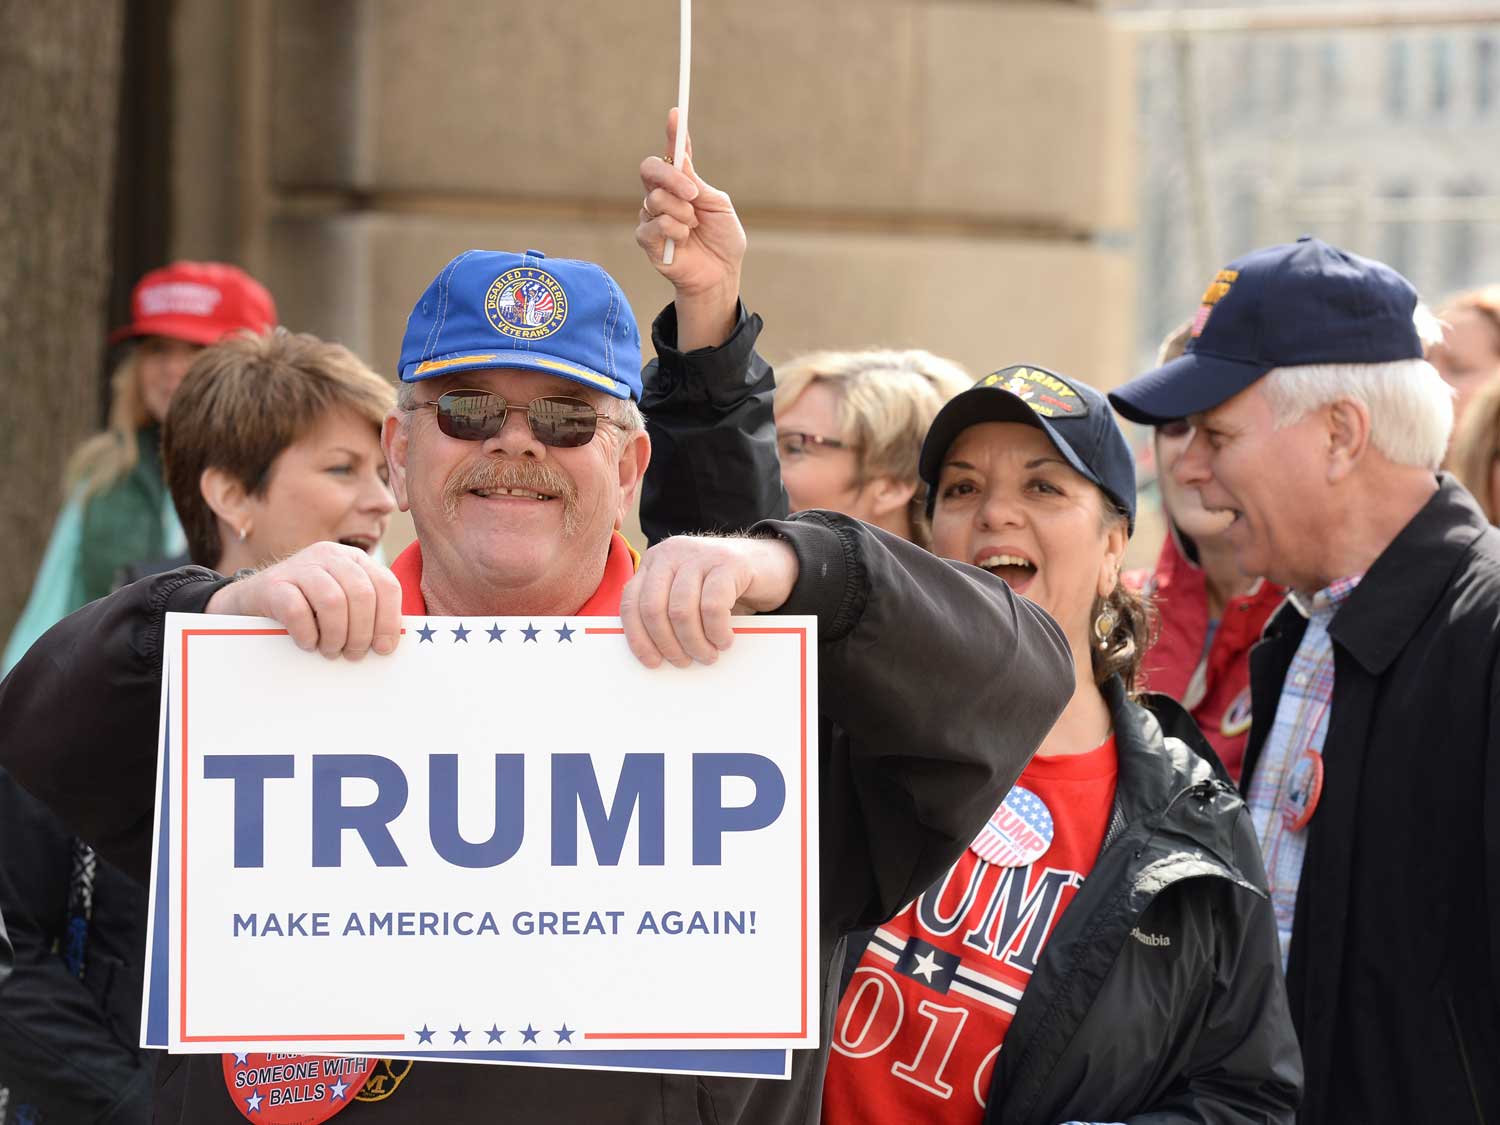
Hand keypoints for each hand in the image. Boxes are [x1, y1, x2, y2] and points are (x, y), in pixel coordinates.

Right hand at [204, 542, 403, 659]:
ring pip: (332, 600)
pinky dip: (307, 633)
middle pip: (361, 593)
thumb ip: (366, 612)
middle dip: (362, 631)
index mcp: (353, 559)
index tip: (383, 648)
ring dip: (336, 634)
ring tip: (331, 650)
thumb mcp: (341, 603)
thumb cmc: (306, 608)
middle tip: (353, 654)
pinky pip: (297, 610)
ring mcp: (299, 566)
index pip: (386, 585)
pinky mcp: (272, 584)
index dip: (389, 620)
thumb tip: (389, 644)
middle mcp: (329, 556)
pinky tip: (308, 643)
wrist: (250, 601)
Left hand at [620, 536, 798, 667]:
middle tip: (683, 661)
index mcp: (655, 561)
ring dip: (693, 642)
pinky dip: (716, 631)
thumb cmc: (724, 588)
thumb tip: (653, 654)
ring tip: (707, 655)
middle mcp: (673, 553)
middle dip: (667, 643)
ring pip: (681, 610)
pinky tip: (724, 640)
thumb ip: (667, 611)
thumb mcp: (689, 594)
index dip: (638, 636)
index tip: (653, 661)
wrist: (770, 563)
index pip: (632, 601)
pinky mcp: (729, 563)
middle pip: (653, 608)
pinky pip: (713, 606)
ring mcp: (701, 555)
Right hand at [635, 108, 745, 349]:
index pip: (672, 154)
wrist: (720, 274)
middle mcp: (662, 196)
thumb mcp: (718, 205)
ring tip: (693, 227)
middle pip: (650, 169)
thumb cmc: (722, 240)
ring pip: (655, 198)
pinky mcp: (647, 239)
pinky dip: (674, 229)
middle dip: (671, 177)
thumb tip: (682, 158)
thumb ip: (698, 183)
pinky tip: (684, 239)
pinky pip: (654, 223)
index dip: (673, 133)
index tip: (676, 113)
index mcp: (682, 184)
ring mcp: (652, 217)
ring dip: (681, 212)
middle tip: (693, 194)